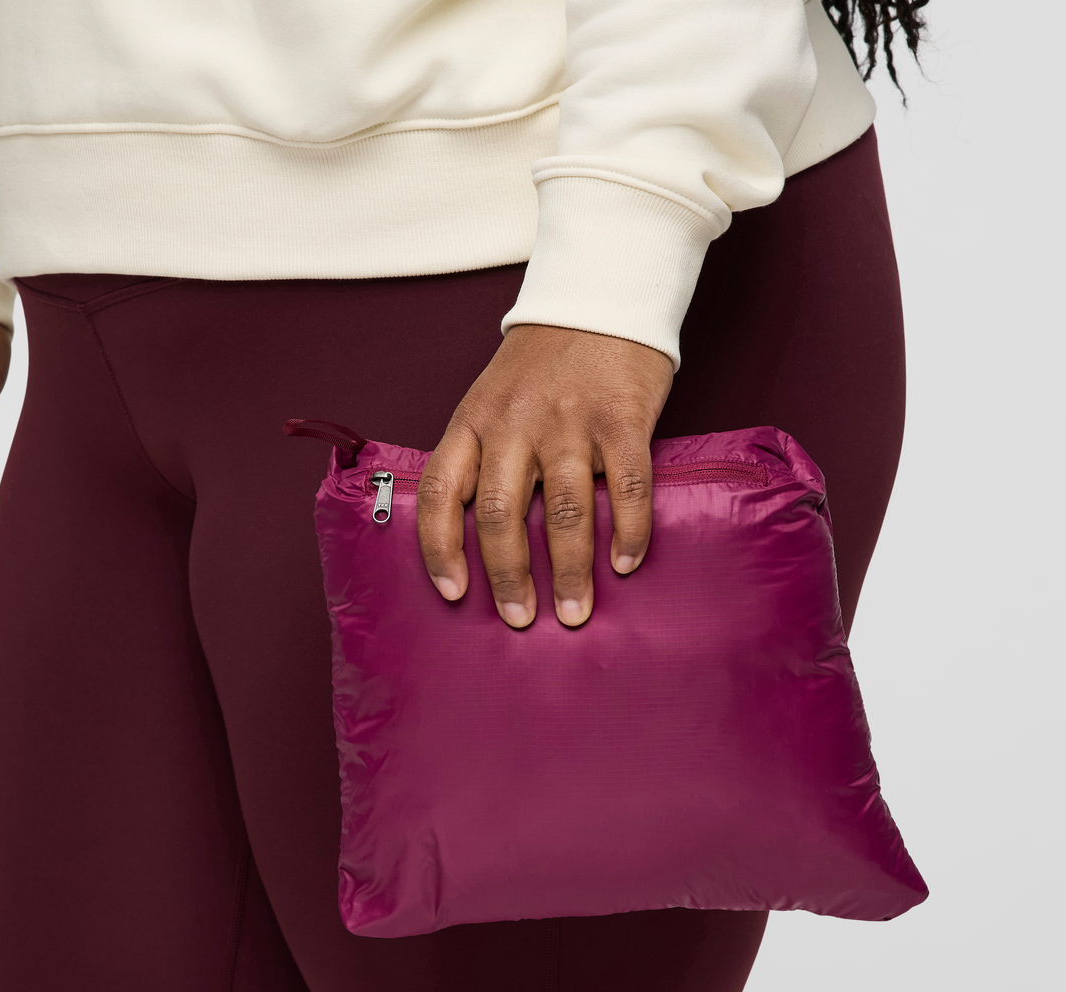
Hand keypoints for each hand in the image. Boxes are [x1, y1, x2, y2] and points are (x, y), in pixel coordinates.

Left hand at [418, 324, 672, 627]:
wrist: (597, 298)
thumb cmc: (541, 365)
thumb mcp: (490, 401)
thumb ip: (484, 458)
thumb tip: (483, 542)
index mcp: (473, 421)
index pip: (440, 490)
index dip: (438, 547)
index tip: (452, 592)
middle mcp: (515, 423)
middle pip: (500, 513)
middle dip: (509, 576)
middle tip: (520, 619)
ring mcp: (569, 421)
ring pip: (564, 510)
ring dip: (570, 569)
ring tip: (575, 610)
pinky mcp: (622, 418)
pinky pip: (626, 486)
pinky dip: (628, 532)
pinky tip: (626, 564)